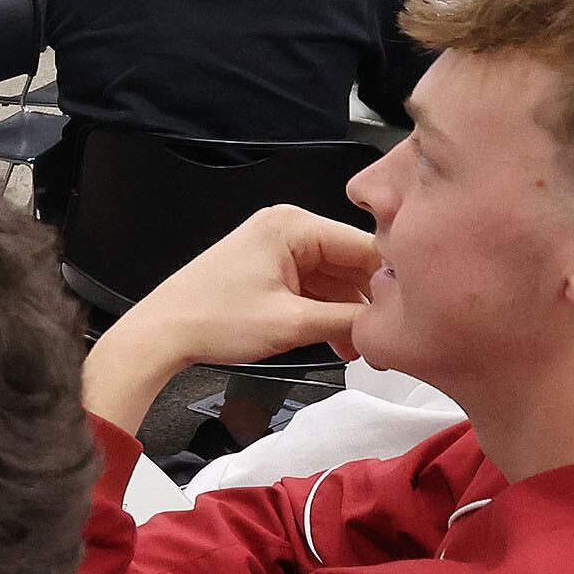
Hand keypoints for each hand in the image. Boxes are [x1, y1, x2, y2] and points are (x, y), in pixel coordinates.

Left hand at [79, 205, 381, 430]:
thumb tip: (387, 323)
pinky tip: (338, 340)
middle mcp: (286, 228)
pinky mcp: (267, 271)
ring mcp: (275, 249)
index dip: (391, 281)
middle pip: (350, 264)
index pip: (364, 247)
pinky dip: (325, 313)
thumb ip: (347, 320)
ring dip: (347, 314)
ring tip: (361, 348)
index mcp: (292, 225)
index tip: (414, 310)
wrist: (159, 335)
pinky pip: (312, 289)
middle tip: (387, 339)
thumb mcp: (291, 323)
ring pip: (333, 280)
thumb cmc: (208, 319)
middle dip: (368, 303)